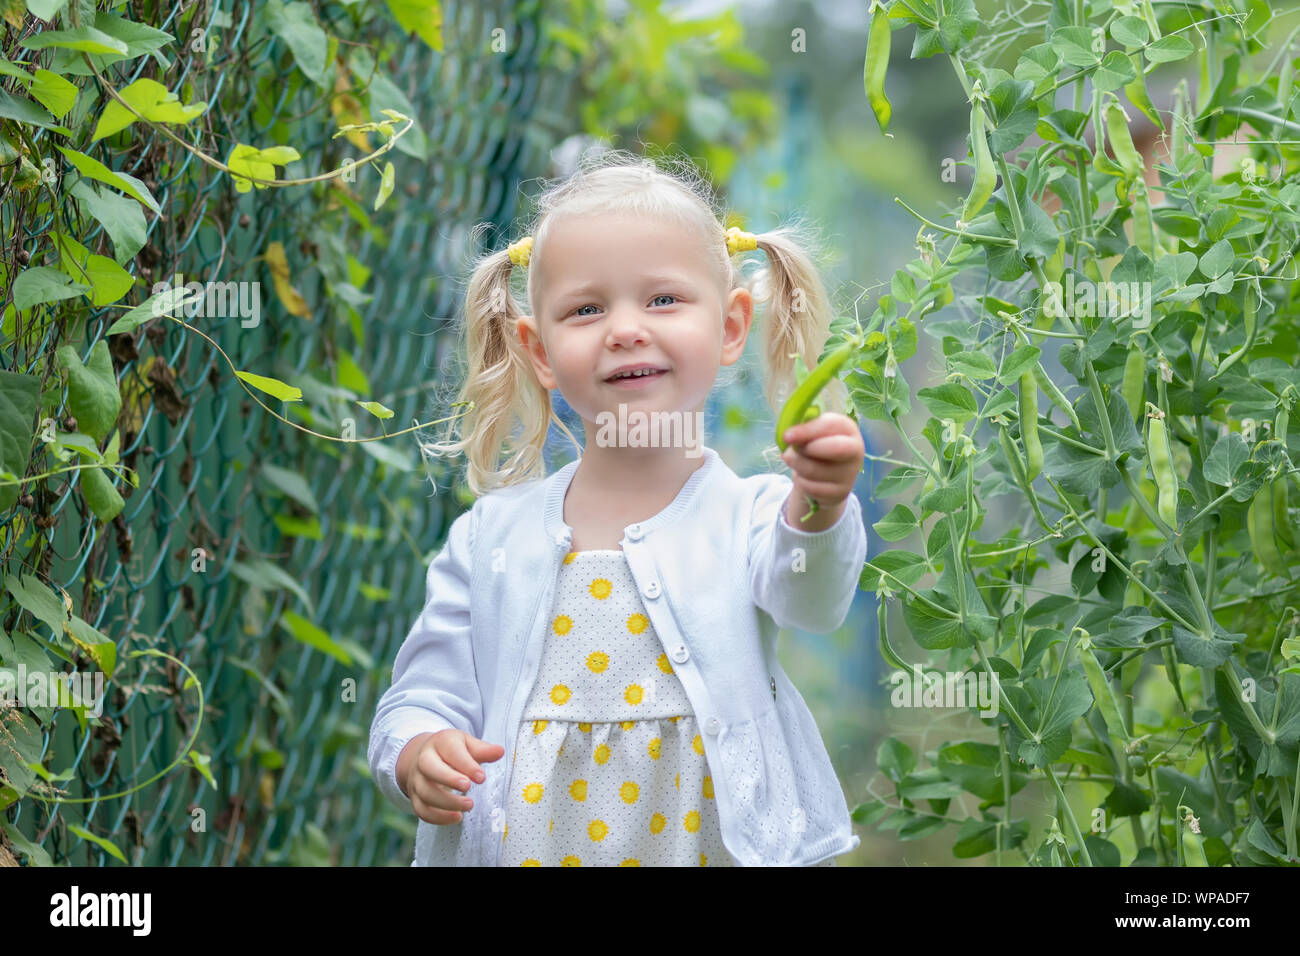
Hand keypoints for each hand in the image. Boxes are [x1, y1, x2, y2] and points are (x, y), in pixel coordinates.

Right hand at [399, 729, 504, 825]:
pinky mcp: (415, 797)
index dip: (466, 765)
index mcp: (439, 743)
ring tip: (469, 805)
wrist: (423, 757)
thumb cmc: (451, 751)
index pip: (451, 751)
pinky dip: (438, 817)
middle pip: (430, 768)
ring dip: (447, 802)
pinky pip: (422, 810)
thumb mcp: (466, 744)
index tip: (482, 777)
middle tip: (468, 787)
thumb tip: (500, 752)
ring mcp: (417, 780)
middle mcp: (424, 760)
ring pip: (425, 792)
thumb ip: (483, 750)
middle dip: (449, 779)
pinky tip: (456, 817)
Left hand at [779, 412, 863, 529]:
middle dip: (806, 450)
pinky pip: (812, 487)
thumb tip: (789, 437)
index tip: (786, 436)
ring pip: (814, 470)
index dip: (806, 431)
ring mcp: (850, 473)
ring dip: (797, 465)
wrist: (826, 475)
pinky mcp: (841, 492)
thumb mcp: (811, 433)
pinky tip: (803, 476)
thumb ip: (803, 431)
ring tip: (794, 461)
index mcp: (847, 428)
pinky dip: (801, 481)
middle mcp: (855, 449)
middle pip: (835, 448)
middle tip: (790, 452)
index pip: (830, 425)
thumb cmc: (816, 445)